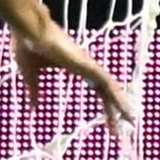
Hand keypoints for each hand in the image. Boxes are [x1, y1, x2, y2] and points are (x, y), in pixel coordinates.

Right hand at [16, 15, 138, 134]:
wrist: (29, 31)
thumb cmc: (28, 46)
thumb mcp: (31, 75)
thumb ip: (34, 91)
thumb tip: (34, 109)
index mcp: (76, 69)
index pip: (97, 91)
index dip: (104, 106)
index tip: (109, 122)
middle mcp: (86, 67)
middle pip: (106, 93)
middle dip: (114, 110)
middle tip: (120, 128)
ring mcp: (88, 65)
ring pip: (111, 88)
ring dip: (121, 105)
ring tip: (131, 121)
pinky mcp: (87, 65)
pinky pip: (107, 83)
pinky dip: (117, 96)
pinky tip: (124, 107)